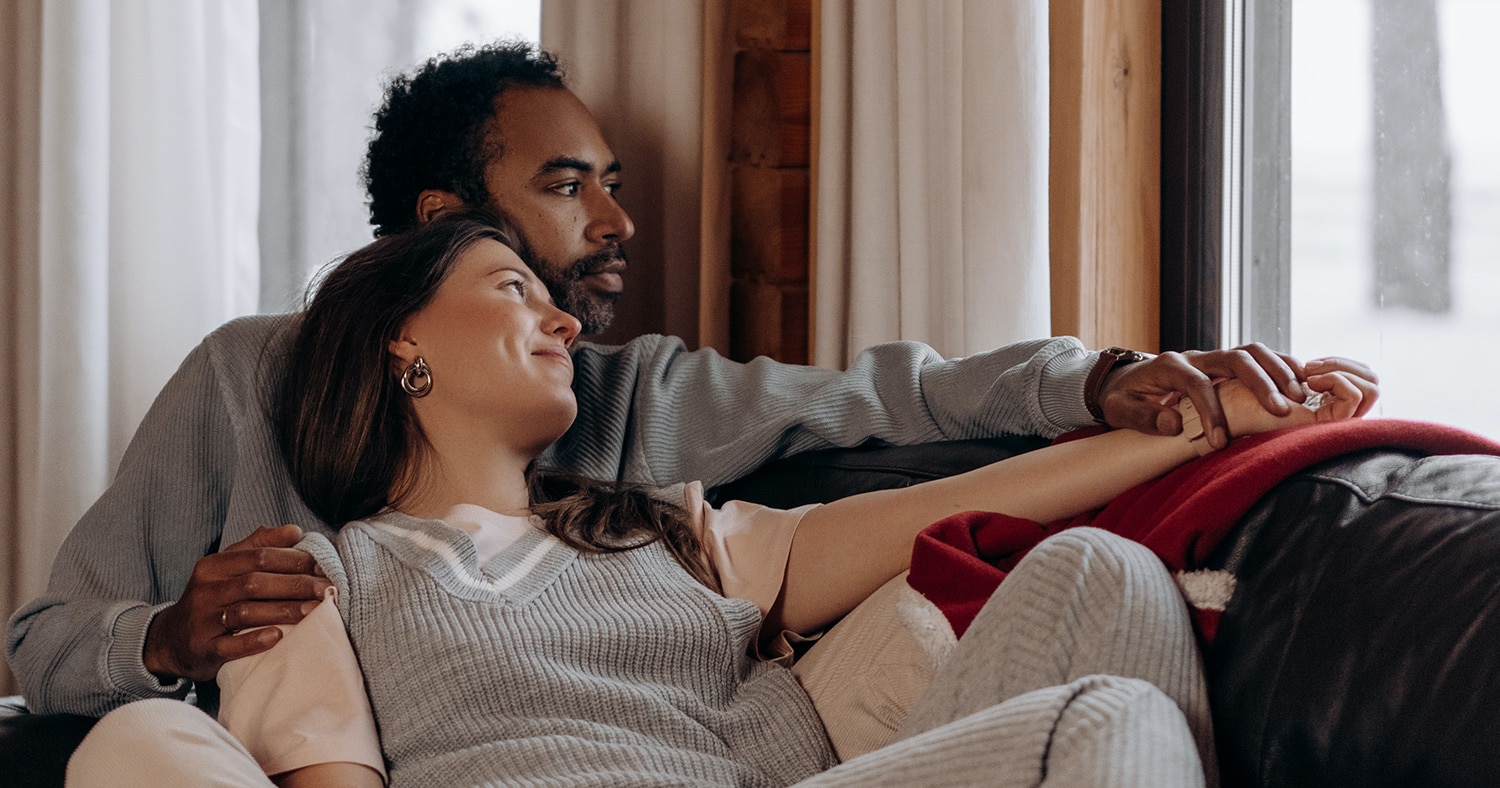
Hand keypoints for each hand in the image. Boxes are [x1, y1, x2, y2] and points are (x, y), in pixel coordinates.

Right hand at [143, 524, 329, 682]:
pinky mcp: (202, 648)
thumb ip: (259, 546)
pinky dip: (254, 641)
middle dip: (296, 585)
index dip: (293, 560)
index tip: (323, 566)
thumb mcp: (228, 567)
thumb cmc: (212, 598)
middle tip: (327, 590)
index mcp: (214, 565)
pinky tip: (278, 636)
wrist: (172, 639)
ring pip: (246, 612)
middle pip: (256, 582)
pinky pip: (229, 645)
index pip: (259, 556)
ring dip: (284, 611)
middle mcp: (206, 589)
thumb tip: (295, 530)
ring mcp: (202, 620)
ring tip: (314, 611)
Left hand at [1098, 344, 1378, 449]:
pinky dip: (1279, 366)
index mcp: (1168, 366)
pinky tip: (1301, 383)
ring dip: (1278, 372)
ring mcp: (1211, 357)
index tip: (1220, 442)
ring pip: (1252, 352)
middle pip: (1236, 358)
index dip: (1211, 412)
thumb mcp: (1119, 410)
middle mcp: (1194, 356)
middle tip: (1281, 411)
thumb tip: (1173, 424)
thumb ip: (1142, 418)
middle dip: (1261, 383)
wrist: (1123, 379)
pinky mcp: (1223, 364)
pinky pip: (1257, 357)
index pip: (1197, 384)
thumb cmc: (1123, 398)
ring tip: (1300, 397)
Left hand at [1215, 367, 1371, 436]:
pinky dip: (1336, 380)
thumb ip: (1310, 374)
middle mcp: (1337, 415)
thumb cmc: (1245, 392)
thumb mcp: (1286, 376)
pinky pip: (1355, 396)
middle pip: (1375, 383)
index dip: (1344, 364)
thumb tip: (1327, 366)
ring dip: (1341, 371)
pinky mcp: (1327, 426)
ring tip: (1309, 378)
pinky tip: (1308, 384)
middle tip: (1310, 370)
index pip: (1366, 379)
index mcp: (1330, 404)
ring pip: (1373, 388)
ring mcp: (1334, 422)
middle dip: (1346, 365)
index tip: (1309, 365)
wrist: (1224, 411)